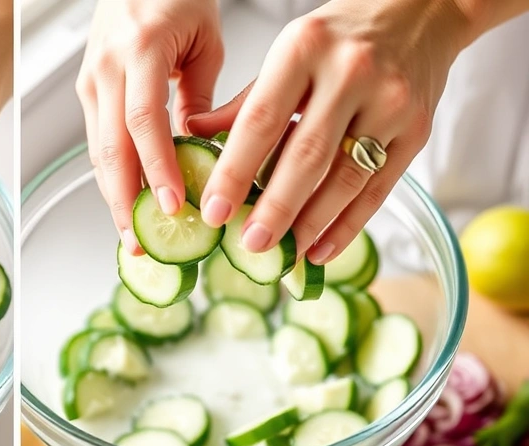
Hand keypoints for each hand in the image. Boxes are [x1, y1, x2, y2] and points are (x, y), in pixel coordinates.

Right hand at [76, 0, 223, 254]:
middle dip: (124, 201)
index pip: (144, 122)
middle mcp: (106, 67)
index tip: (172, 205)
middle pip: (110, 147)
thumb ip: (202, 96)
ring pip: (98, 151)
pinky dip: (111, 175)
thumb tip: (198, 150)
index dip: (156, 169)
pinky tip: (125, 199)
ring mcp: (90, 79)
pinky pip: (97, 140)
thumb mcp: (206, 39)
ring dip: (113, 196)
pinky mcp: (87, 88)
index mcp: (139, 49)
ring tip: (133, 233)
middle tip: (141, 240)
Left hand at [188, 0, 473, 263]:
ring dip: (312, 223)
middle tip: (250, 243)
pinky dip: (349, 224)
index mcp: (303, 49)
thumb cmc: (340, 36)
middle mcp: (350, 73)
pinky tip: (322, 248)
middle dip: (275, 207)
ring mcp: (389, 101)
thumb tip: (194, 137)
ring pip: (346, 177)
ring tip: (284, 252)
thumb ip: (245, 101)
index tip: (214, 210)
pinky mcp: (418, 128)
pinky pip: (379, 187)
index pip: (261, 120)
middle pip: (306, 155)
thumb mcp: (286, 53)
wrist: (419, 11)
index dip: (235, 171)